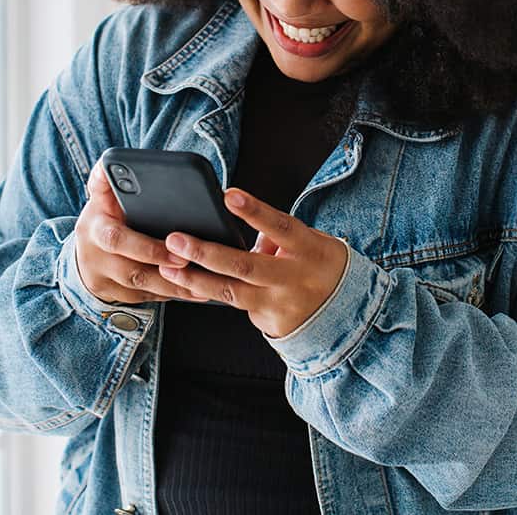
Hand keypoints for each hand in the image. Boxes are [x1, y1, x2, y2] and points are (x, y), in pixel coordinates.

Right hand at [71, 163, 200, 304]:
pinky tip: (199, 292)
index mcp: (94, 230)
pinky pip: (151, 299)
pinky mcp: (122, 297)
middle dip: (164, 269)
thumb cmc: (102, 218)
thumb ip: (106, 180)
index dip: (145, 246)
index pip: (116, 239)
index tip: (174, 244)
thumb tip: (109, 163)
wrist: (84, 255)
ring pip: (145, 290)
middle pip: (132, 271)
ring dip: (176, 287)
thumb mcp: (99, 197)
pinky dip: (174, 295)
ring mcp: (109, 282)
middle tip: (191, 262)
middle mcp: (98, 259)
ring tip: (206, 283)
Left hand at [156, 187, 350, 338]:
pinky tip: (185, 284)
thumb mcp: (313, 242)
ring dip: (196, 280)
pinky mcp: (269, 323)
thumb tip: (240, 226)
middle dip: (207, 252)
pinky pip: (236, 304)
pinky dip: (210, 293)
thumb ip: (279, 234)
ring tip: (167, 267)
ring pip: (232, 292)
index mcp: (310, 250)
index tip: (228, 194)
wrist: (348, 314)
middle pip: (245, 265)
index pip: (280, 226)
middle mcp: (294, 278)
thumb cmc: (321, 265)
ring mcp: (280, 304)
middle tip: (175, 239)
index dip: (255, 211)